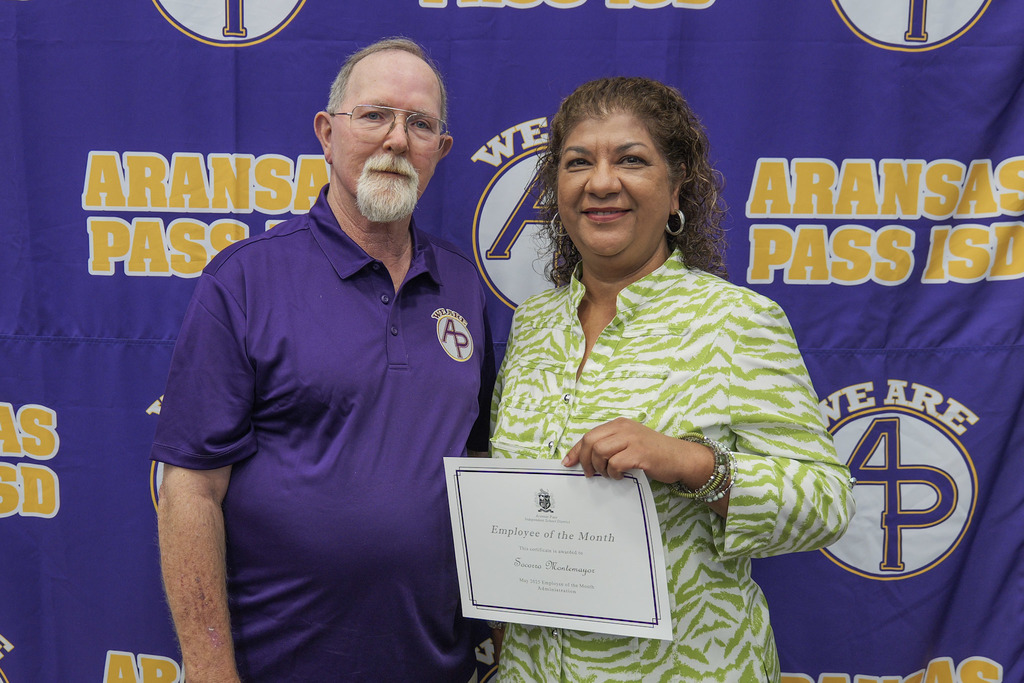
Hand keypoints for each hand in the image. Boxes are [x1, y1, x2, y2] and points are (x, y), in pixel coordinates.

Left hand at [562, 417, 700, 483]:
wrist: (680, 457)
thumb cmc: (654, 453)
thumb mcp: (630, 442)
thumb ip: (611, 445)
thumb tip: (586, 458)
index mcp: (619, 424)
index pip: (590, 435)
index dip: (576, 450)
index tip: (568, 462)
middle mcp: (624, 428)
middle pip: (591, 442)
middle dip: (585, 460)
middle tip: (590, 473)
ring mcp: (632, 439)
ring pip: (600, 452)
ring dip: (601, 467)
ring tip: (609, 474)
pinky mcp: (640, 453)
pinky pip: (616, 463)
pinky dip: (614, 473)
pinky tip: (621, 476)